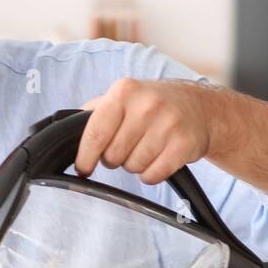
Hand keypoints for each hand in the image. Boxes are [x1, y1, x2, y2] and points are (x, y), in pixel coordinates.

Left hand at [74, 78, 223, 184]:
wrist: (201, 108)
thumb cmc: (154, 104)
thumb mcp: (124, 96)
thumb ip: (95, 110)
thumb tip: (66, 128)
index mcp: (124, 91)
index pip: (95, 133)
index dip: (85, 157)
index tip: (83, 168)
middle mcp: (147, 105)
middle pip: (113, 156)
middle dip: (115, 158)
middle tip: (127, 147)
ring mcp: (168, 124)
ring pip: (133, 167)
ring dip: (135, 165)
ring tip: (146, 148)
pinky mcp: (184, 145)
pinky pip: (153, 176)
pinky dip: (151, 174)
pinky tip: (159, 158)